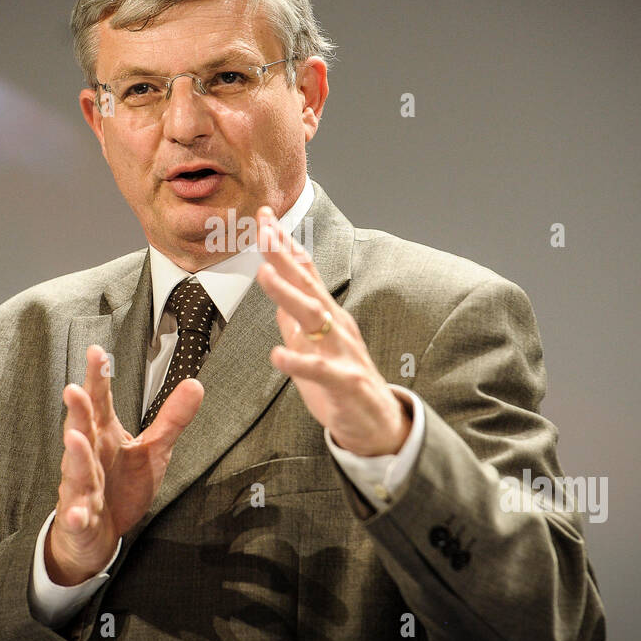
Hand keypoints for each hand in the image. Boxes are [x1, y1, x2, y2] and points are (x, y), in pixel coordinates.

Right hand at [45, 344, 203, 584]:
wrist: (98, 534)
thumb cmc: (121, 486)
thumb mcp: (153, 450)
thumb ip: (171, 419)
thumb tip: (195, 384)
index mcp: (104, 436)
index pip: (100, 402)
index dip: (98, 378)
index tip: (97, 352)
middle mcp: (89, 456)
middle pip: (82, 429)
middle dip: (77, 411)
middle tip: (73, 389)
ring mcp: (81, 488)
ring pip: (76, 470)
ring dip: (75, 455)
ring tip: (75, 439)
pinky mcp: (80, 518)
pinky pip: (77, 516)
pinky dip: (77, 514)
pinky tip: (79, 514)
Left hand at [254, 206, 410, 456]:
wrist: (377, 423)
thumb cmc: (341, 383)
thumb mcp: (312, 346)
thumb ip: (295, 321)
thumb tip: (275, 296)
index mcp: (326, 315)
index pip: (304, 272)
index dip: (284, 245)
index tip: (264, 218)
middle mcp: (335, 326)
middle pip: (307, 284)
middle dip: (284, 256)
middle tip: (264, 229)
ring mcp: (341, 351)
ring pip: (312, 317)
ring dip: (288, 295)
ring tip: (264, 275)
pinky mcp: (344, 380)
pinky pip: (318, 369)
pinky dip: (298, 361)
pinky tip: (277, 355)